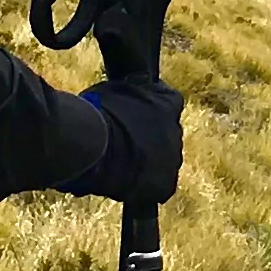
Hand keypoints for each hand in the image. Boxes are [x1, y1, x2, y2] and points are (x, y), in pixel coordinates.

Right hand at [71, 72, 182, 206]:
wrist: (94, 145)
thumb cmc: (98, 112)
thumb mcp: (116, 88)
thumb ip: (134, 87)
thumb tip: (138, 81)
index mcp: (169, 102)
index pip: (169, 102)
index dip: (151, 109)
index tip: (136, 115)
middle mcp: (176, 130)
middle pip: (166, 135)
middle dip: (150, 139)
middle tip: (125, 144)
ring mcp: (172, 159)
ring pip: (163, 162)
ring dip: (148, 164)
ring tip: (122, 167)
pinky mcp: (165, 185)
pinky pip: (159, 187)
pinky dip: (145, 188)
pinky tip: (127, 187)